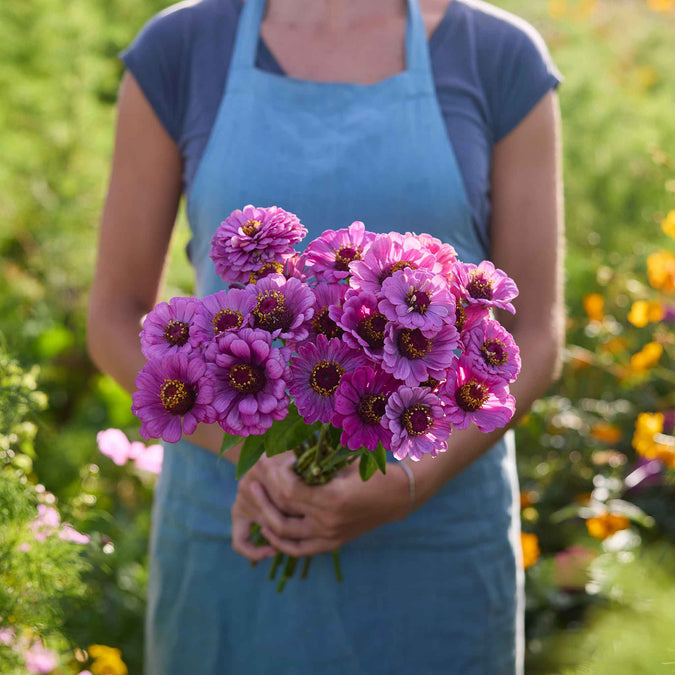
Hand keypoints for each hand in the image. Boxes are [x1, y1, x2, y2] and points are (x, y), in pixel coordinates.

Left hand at [232, 452, 409, 559]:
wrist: (397, 496)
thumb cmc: (371, 471)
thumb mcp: (343, 462)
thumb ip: (314, 464)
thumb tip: (281, 455)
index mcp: (333, 498)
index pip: (289, 491)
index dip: (275, 476)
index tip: (269, 463)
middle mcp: (329, 522)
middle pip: (283, 513)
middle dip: (263, 496)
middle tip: (251, 481)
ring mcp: (330, 536)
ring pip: (285, 534)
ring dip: (266, 518)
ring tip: (256, 500)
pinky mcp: (332, 544)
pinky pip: (298, 549)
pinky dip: (280, 542)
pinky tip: (268, 529)